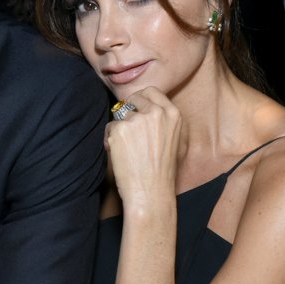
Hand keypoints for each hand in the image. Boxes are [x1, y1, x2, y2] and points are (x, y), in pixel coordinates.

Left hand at [105, 87, 184, 209]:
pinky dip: (110, 140)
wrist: (151, 192)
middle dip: (127, 112)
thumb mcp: (174, 139)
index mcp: (173, 113)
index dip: (140, 99)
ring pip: (119, 115)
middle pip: (133, 99)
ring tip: (126, 149)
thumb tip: (145, 107)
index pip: (151, 91)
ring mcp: (137, 120)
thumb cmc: (162, 171)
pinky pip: (109, 128)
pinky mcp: (120, 129)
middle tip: (127, 131)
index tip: (135, 107)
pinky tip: (120, 155)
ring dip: (118, 129)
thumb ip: (163, 120)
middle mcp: (156, 113)